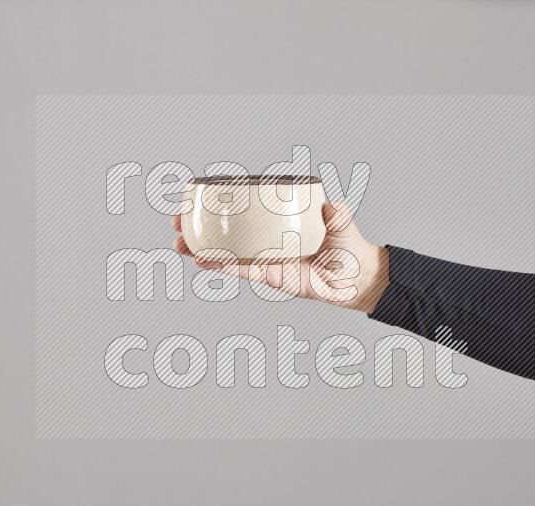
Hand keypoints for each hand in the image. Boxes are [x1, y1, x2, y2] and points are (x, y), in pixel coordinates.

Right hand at [171, 202, 389, 313]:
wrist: (357, 277)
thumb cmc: (347, 246)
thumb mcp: (341, 222)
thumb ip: (337, 213)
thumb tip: (332, 205)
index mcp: (279, 222)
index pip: (247, 209)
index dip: (222, 204)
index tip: (196, 199)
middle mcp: (268, 239)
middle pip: (229, 231)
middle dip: (200, 228)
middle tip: (177, 224)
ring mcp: (267, 258)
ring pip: (228, 253)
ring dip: (203, 250)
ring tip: (181, 245)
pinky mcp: (271, 277)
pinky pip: (243, 271)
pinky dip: (224, 267)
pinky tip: (204, 261)